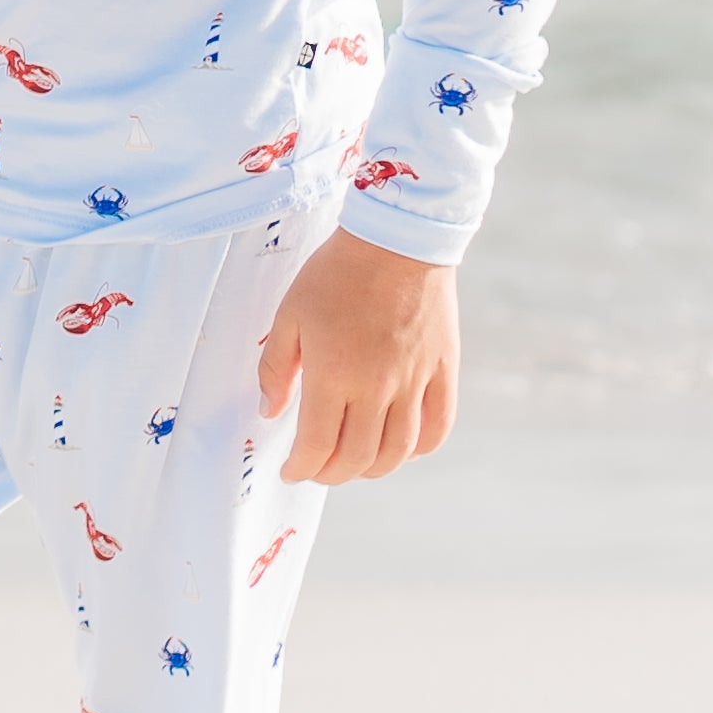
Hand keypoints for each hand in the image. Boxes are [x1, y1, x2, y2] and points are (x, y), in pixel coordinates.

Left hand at [258, 230, 457, 483]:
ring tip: (354, 461)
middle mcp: (376, 387)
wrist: (396, 238)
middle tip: (318, 467)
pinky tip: (400, 445)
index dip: (301, 468)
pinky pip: (438, 427)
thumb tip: (270, 412)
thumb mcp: (290, 314)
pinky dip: (419, 449)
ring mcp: (414, 382)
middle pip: (357, 459)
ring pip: (397, 453)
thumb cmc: (336, 273)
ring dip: (371, 469)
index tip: (291, 469)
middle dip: (331, 473)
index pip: (317, 446)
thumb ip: (276, 368)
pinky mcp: (442, 370)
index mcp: (334, 375)